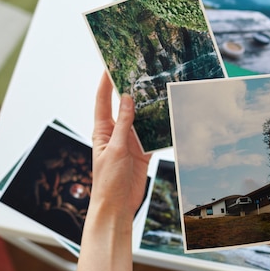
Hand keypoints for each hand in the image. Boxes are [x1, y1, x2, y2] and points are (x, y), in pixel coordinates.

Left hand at [73, 72, 150, 270]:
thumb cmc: (107, 181)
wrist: (117, 206)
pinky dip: (159, 126)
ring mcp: (130, 142)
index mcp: (102, 130)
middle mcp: (116, 133)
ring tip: (157, 88)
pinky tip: (167, 114)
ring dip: (147, 107)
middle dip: (129, 89)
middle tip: (139, 70)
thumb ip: (123, 124)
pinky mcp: (143, 152)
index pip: (102, 101)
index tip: (110, 64)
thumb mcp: (115, 149)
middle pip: (123, 106)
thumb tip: (126, 99)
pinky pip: (153, 135)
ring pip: (140, 118)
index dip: (105, 82)